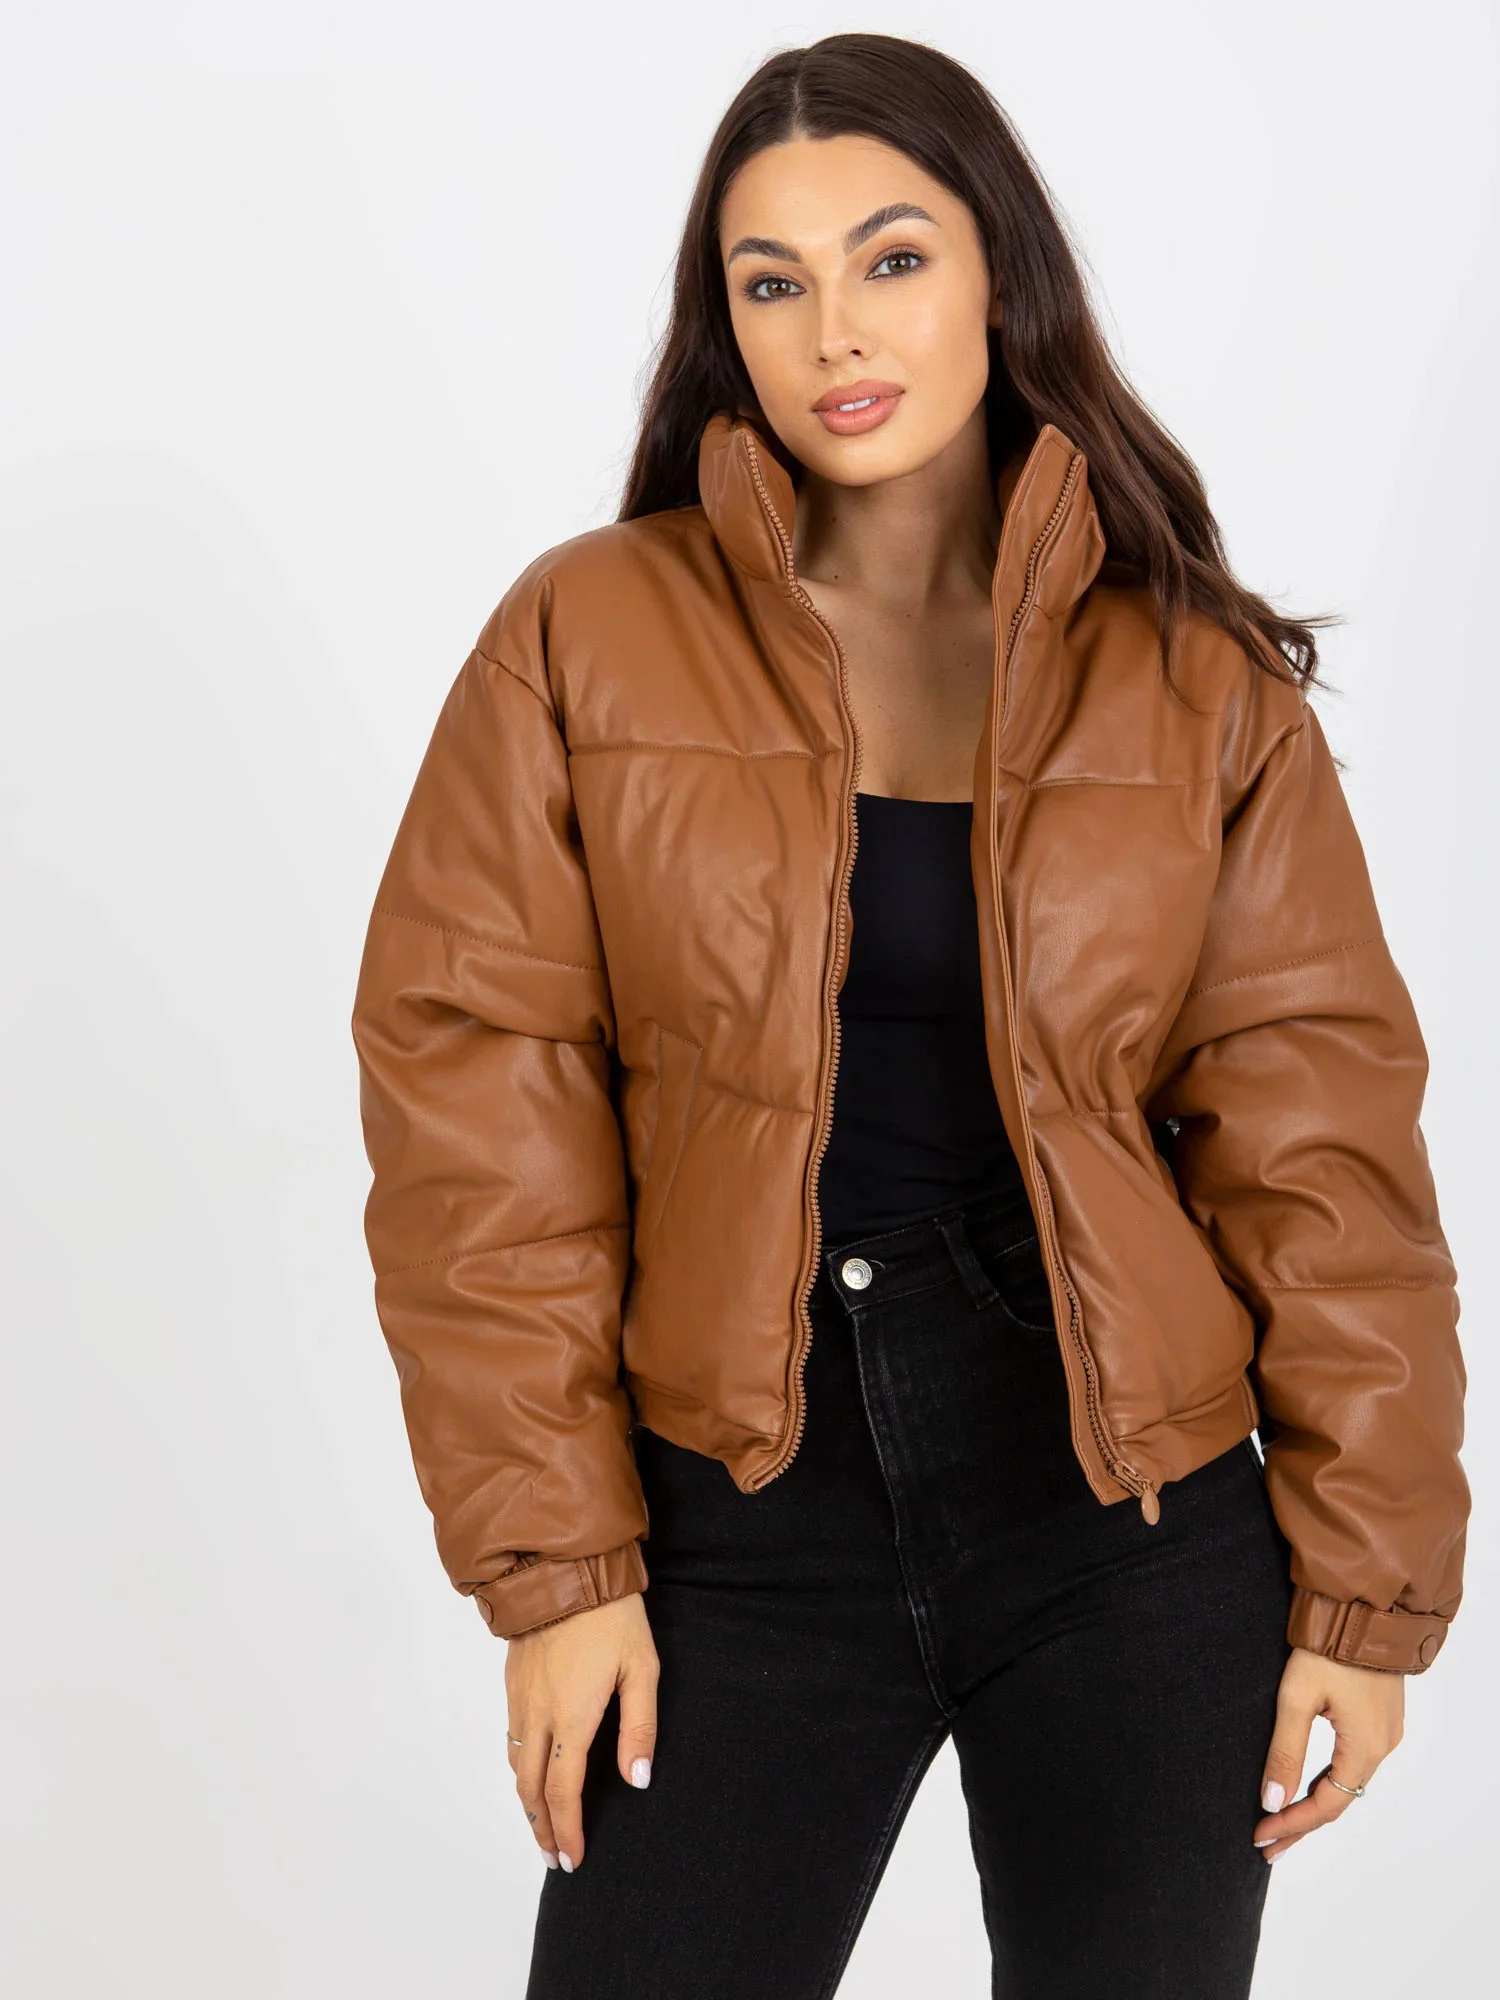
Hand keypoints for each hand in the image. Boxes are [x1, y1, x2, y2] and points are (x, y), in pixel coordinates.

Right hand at [504, 1592, 659, 1872]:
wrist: (562, 1567)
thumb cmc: (611, 1615)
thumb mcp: (642, 1667)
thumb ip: (640, 1726)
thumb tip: (637, 1780)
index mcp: (572, 1717)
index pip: (563, 1793)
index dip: (568, 1831)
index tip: (574, 1859)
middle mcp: (538, 1714)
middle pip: (531, 1790)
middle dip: (542, 1830)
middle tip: (555, 1858)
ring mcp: (520, 1697)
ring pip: (516, 1766)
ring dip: (527, 1803)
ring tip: (543, 1826)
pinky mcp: (513, 1680)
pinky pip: (511, 1737)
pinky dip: (520, 1768)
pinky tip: (533, 1771)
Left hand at [1253, 1644, 1404, 1860]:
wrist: (1364, 1607)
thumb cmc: (1328, 1649)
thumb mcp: (1297, 1698)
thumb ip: (1285, 1750)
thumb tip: (1271, 1801)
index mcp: (1364, 1747)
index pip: (1327, 1805)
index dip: (1292, 1824)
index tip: (1260, 1837)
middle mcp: (1382, 1746)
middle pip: (1339, 1800)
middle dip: (1301, 1823)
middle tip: (1267, 1844)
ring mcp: (1385, 1732)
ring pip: (1348, 1783)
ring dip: (1314, 1803)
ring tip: (1280, 1822)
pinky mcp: (1381, 1718)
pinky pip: (1354, 1763)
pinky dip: (1328, 1781)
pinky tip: (1308, 1786)